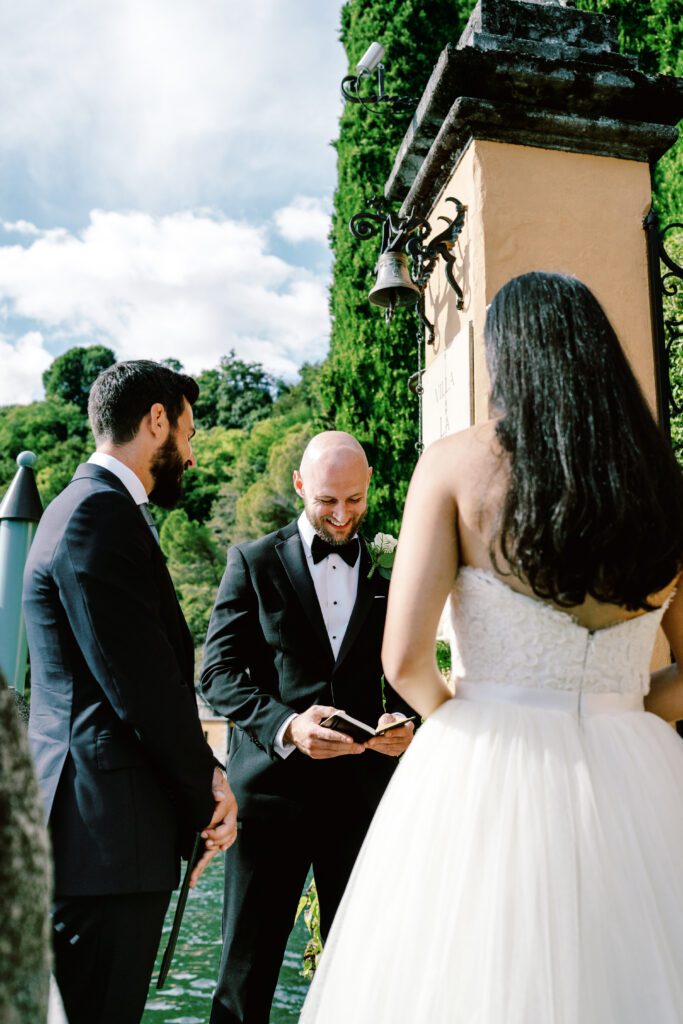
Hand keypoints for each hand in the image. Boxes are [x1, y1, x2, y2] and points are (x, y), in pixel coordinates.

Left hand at [189, 768, 237, 888]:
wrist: (212, 786)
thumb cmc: (212, 782)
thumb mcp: (214, 778)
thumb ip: (216, 784)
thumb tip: (219, 796)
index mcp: (229, 804)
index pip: (222, 816)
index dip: (213, 822)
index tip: (203, 828)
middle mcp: (229, 819)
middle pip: (227, 832)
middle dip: (216, 837)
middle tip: (204, 837)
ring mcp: (223, 830)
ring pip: (219, 847)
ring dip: (207, 858)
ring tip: (194, 872)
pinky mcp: (215, 839)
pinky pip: (211, 854)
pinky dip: (202, 865)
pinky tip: (193, 877)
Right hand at [284, 705, 365, 759]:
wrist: (291, 731)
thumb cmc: (305, 719)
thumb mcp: (315, 710)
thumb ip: (329, 710)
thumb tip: (343, 713)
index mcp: (312, 731)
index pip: (328, 735)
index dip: (341, 737)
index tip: (352, 739)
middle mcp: (312, 743)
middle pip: (333, 746)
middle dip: (349, 747)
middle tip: (361, 746)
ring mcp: (313, 751)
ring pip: (333, 752)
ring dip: (346, 751)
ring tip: (358, 749)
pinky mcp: (314, 756)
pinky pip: (329, 755)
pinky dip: (339, 753)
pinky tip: (348, 751)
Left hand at [364, 713, 414, 756]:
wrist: (398, 728)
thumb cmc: (393, 720)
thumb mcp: (391, 716)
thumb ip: (387, 719)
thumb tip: (381, 727)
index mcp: (409, 728)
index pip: (403, 731)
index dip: (394, 732)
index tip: (385, 733)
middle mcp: (408, 739)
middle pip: (393, 741)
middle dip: (380, 741)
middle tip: (370, 741)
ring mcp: (403, 747)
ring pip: (389, 747)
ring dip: (377, 746)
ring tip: (367, 744)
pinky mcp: (397, 752)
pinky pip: (387, 751)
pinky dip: (378, 749)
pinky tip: (371, 746)